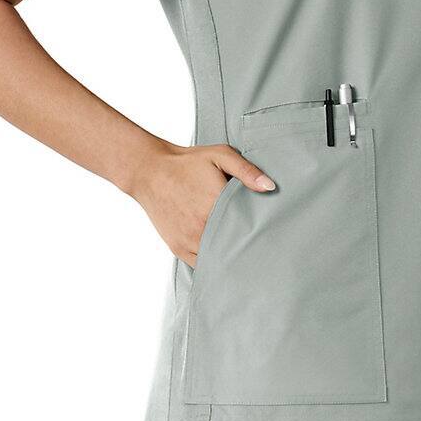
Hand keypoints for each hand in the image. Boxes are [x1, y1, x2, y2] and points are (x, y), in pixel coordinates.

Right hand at [128, 138, 274, 266]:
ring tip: (246, 255)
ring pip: (218, 259)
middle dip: (247, 247)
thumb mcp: (220, 156)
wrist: (150, 172)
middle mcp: (202, 226)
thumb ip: (247, 171)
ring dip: (230, 257)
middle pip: (234, 246)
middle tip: (263, 248)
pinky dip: (213, 262)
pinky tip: (224, 257)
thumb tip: (270, 187)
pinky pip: (201, 264)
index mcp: (216, 204)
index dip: (260, 232)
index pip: (247, 228)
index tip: (270, 234)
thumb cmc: (187, 163)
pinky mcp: (178, 248)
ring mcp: (189, 240)